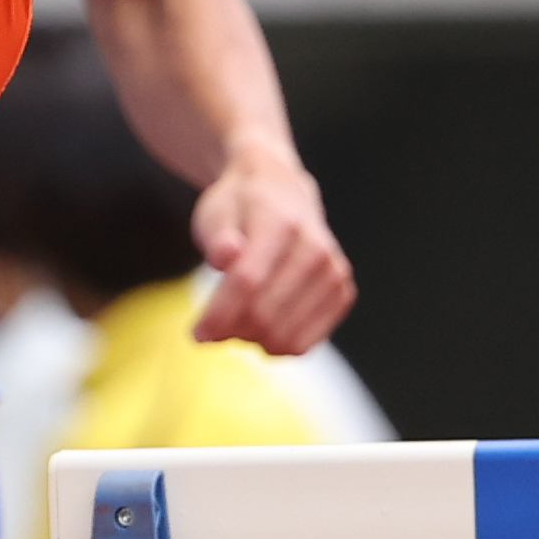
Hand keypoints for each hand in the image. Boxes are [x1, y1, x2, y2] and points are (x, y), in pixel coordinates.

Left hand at [189, 148, 354, 355]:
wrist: (283, 193)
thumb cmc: (241, 208)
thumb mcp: (217, 212)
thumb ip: (218, 237)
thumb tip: (226, 255)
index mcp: (281, 223)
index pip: (247, 281)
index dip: (219, 313)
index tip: (197, 334)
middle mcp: (316, 249)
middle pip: (265, 314)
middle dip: (230, 330)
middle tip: (212, 326)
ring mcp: (333, 272)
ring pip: (285, 337)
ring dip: (251, 339)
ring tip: (236, 320)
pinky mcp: (341, 293)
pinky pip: (303, 343)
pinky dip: (274, 344)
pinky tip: (260, 326)